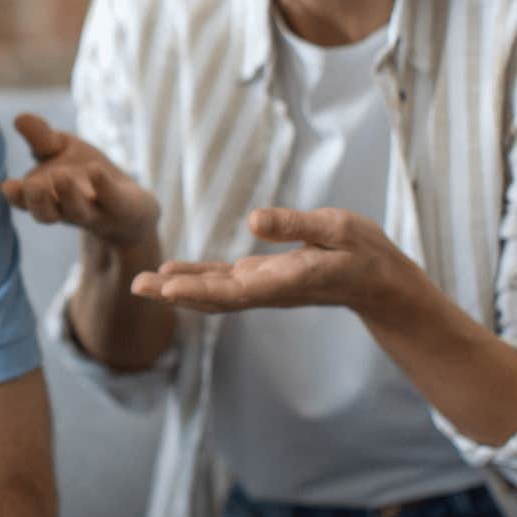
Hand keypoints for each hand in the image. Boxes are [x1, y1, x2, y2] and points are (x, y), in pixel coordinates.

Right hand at [0, 113, 157, 248]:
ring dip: (68, 195)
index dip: (17, 197)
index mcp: (48, 197)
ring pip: (78, 211)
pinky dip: (103, 186)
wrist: (132, 207)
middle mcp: (67, 209)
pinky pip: (112, 200)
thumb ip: (41, 139)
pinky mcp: (122, 208)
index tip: (8, 187)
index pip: (26, 202)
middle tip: (33, 185)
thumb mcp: (63, 150)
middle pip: (47, 214)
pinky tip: (95, 169)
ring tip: (61, 175)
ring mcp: (96, 212)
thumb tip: (19, 117)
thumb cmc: (88, 177)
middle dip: (38, 201)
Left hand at [130, 206, 432, 315]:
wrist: (380, 283)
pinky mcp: (263, 281)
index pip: (238, 288)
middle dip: (176, 293)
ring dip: (178, 289)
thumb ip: (296, 225)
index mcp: (289, 279)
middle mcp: (270, 289)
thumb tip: (253, 219)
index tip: (168, 287)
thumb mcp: (337, 229)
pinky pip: (223, 285)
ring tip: (142, 283)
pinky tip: (171, 276)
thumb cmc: (363, 253)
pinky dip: (195, 282)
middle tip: (136, 285)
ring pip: (215, 294)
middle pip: (216, 297)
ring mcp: (265, 288)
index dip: (201, 289)